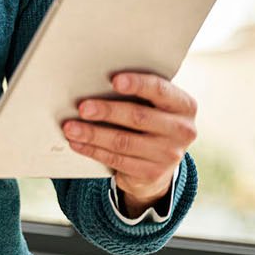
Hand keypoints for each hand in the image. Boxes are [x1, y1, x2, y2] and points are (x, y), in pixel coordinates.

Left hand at [61, 70, 197, 209]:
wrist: (159, 163)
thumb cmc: (149, 122)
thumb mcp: (153, 106)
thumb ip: (137, 94)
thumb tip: (94, 84)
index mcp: (184, 105)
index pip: (161, 90)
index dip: (138, 84)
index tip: (115, 80)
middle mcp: (182, 130)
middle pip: (138, 116)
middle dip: (107, 111)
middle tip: (82, 107)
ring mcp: (170, 155)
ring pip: (123, 141)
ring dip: (93, 134)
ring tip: (70, 128)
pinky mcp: (152, 173)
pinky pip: (116, 160)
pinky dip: (93, 150)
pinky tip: (77, 143)